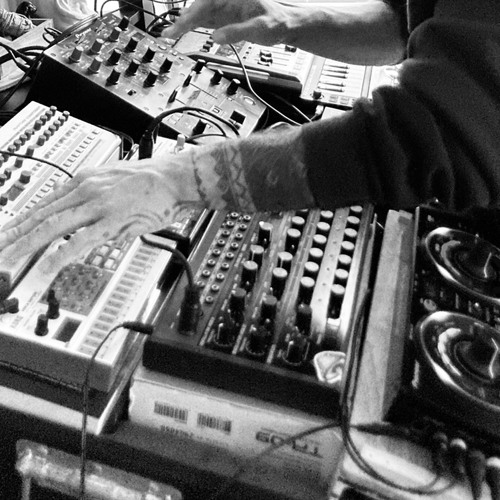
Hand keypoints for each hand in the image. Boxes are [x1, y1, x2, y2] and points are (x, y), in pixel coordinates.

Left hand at [0, 156, 198, 270]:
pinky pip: (83, 240)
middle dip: (13, 234)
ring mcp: (98, 205)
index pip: (43, 202)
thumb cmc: (150, 182)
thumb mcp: (113, 183)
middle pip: (40, 215)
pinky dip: (62, 254)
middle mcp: (85, 190)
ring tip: (9, 260)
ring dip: (27, 245)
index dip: (19, 219)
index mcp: (83, 181)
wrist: (174, 178)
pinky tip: (47, 265)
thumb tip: (84, 220)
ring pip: (53, 226)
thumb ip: (94, 200)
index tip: (5, 231)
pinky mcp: (114, 221)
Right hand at [162, 0, 294, 45]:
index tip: (180, 25)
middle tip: (168, 34)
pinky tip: (183, 31)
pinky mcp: (224, 19)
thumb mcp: (259, 29)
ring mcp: (224, 10)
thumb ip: (237, 32)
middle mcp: (225, 0)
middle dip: (183, 21)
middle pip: (198, 8)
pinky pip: (205, 21)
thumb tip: (216, 38)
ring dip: (185, 25)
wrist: (285, 25)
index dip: (191, 14)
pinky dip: (193, 27)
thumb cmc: (277, 22)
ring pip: (199, 15)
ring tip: (170, 35)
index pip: (206, 3)